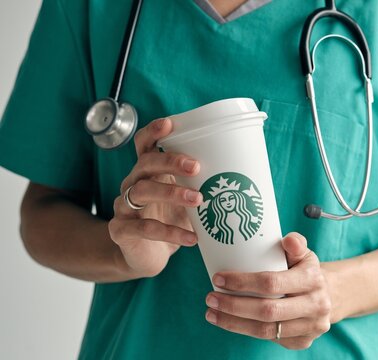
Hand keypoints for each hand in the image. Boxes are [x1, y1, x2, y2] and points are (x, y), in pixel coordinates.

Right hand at [108, 118, 202, 277]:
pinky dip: (170, 232)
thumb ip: (204, 185)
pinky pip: (143, 228)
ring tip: (198, 200)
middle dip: (170, 162)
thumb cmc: (172, 220)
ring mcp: (124, 207)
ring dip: (171, 193)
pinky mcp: (121, 231)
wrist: (148, 256)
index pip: (144, 144)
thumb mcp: (188, 200)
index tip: (169, 124)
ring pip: (141, 191)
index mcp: (149, 172)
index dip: (152, 132)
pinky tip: (191, 238)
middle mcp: (133, 184)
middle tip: (196, 167)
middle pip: (145, 164)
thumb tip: (247, 173)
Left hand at [204, 232, 331, 349]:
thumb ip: (295, 244)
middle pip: (267, 311)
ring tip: (212, 313)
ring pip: (266, 330)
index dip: (242, 282)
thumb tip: (287, 240)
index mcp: (313, 278)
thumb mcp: (304, 253)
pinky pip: (271, 339)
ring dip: (234, 323)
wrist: (330, 296)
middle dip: (233, 306)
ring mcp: (310, 327)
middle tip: (210, 298)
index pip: (272, 283)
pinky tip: (230, 322)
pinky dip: (246, 331)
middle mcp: (315, 305)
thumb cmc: (306, 271)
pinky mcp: (303, 342)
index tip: (218, 278)